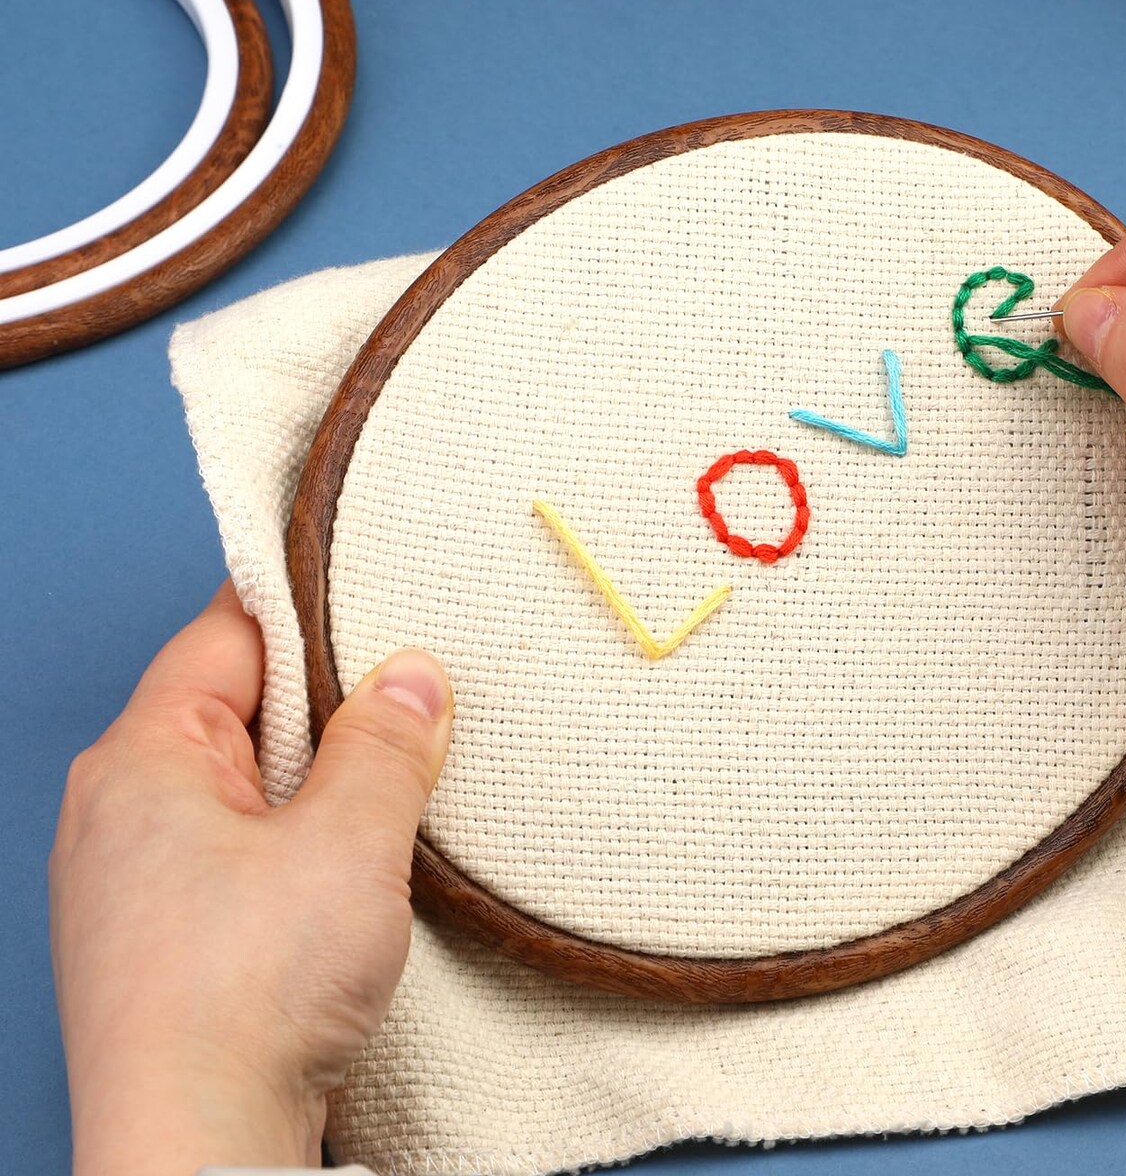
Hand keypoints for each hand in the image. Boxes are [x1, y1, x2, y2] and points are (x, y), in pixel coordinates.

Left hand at [50, 583, 452, 1174]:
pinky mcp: (174, 942)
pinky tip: (366, 860)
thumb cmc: (245, 997)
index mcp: (140, 760)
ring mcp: (143, 881)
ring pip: (254, 786)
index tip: (381, 589)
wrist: (199, 1158)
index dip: (306, 606)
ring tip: (406, 779)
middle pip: (242, 710)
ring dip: (330, 782)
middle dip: (334, 703)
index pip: (226, 636)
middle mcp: (123, 811)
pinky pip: (250, 852)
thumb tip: (412, 675)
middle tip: (419, 695)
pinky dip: (311, 842)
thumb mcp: (348, 841)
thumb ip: (386, 743)